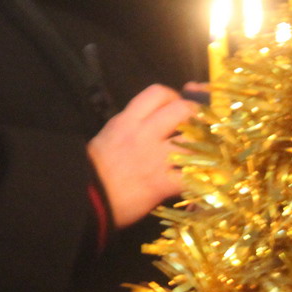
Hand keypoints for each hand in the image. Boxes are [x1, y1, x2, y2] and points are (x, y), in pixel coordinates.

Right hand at [87, 84, 199, 227]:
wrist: (87, 199)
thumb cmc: (93, 168)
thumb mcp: (109, 134)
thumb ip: (131, 124)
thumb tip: (151, 120)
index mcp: (128, 120)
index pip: (158, 92)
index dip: (173, 96)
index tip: (174, 106)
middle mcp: (144, 134)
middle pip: (182, 109)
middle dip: (195, 115)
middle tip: (195, 126)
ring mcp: (156, 158)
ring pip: (194, 141)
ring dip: (203, 145)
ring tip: (203, 151)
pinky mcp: (163, 183)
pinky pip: (191, 176)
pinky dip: (200, 178)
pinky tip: (200, 180)